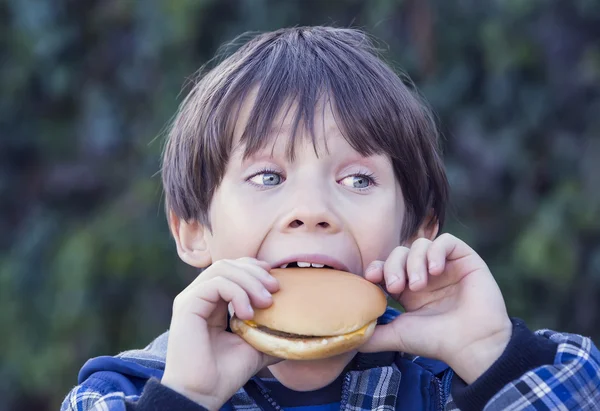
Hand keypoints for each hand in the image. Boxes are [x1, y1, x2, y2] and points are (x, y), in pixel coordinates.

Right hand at [161, 258, 280, 409]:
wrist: (204, 394)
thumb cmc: (226, 373)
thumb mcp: (256, 345)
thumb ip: (270, 331)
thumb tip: (299, 328)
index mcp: (211, 301)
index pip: (232, 268)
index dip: (254, 267)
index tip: (275, 280)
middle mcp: (199, 296)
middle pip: (228, 264)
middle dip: (256, 273)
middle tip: (275, 290)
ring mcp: (191, 299)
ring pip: (222, 269)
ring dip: (249, 281)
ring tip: (265, 303)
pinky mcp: (187, 305)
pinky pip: (215, 284)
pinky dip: (236, 293)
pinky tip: (247, 313)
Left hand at [360, 233, 512, 383]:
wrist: (472, 345)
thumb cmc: (437, 341)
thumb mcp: (397, 335)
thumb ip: (373, 334)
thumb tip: (349, 337)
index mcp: (409, 289)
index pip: (387, 266)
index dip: (378, 267)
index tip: (372, 279)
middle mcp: (426, 275)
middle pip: (400, 252)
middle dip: (393, 265)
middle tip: (396, 286)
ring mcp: (446, 266)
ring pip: (420, 244)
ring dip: (414, 262)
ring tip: (419, 285)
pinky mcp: (466, 260)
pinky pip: (446, 241)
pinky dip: (436, 251)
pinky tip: (436, 271)